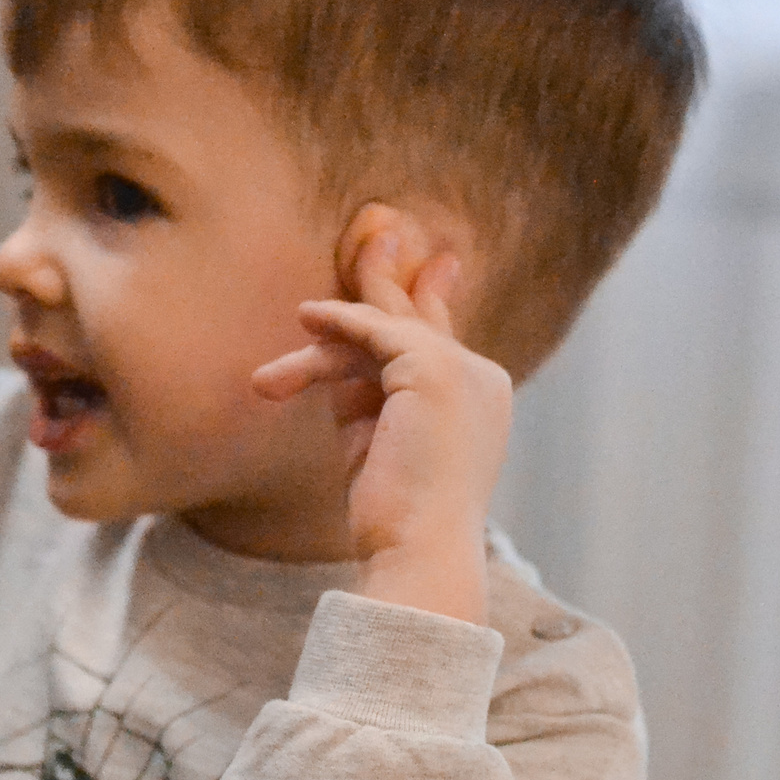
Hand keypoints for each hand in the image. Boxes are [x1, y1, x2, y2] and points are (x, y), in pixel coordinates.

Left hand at [250, 234, 512, 624]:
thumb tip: (331, 358)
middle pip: (422, 317)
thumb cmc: (393, 514)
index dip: (424, 301)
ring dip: (331, 336)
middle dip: (393, 276)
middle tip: (378, 230)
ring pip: (384, 329)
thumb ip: (363, 395)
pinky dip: (337, 325)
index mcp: (477, 399)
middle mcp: (482, 378)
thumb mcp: (374, 443)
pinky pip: (374, 331)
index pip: (442, 339)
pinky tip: (307, 320)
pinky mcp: (433, 369)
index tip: (424, 269)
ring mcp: (463, 370)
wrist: (417, 550)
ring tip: (298, 326)